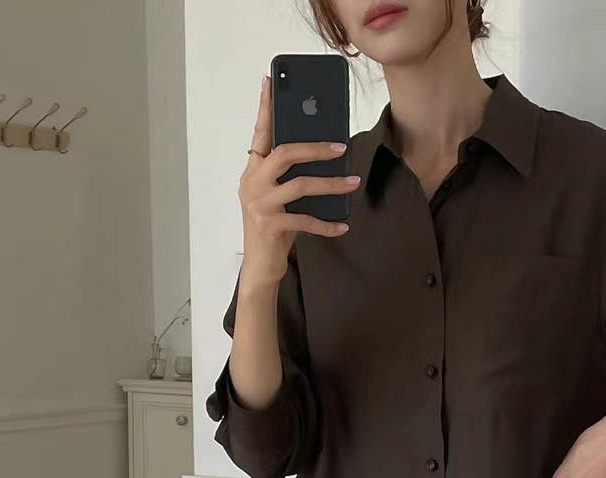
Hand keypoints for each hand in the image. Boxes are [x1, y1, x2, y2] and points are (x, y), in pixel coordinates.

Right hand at [238, 75, 359, 291]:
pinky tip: (342, 225)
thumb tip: (324, 156)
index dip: (265, 108)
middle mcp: (252, 183)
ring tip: (352, 184)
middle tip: (341, 147)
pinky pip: (306, 220)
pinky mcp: (270, 226)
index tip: (270, 82)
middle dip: (315, 148)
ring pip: (300, 185)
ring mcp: (259, 205)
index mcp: (253, 171)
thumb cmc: (273, 229)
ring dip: (331, 184)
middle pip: (284, 154)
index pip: (260, 133)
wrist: (260, 267)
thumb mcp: (279, 198)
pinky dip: (326, 224)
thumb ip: (290, 177)